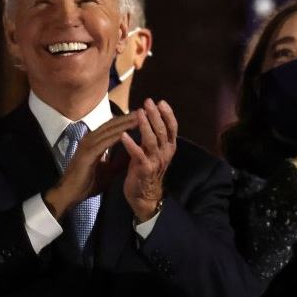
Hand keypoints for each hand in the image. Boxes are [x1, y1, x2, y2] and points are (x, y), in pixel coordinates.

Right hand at [45, 113, 137, 218]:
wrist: (70, 195)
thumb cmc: (87, 184)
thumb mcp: (108, 171)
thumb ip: (119, 162)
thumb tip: (132, 155)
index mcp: (94, 142)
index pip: (112, 127)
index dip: (126, 121)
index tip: (142, 116)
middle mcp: (90, 139)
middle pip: (112, 124)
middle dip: (128, 117)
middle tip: (144, 111)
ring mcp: (87, 144)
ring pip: (109, 130)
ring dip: (124, 124)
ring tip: (139, 117)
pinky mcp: (87, 153)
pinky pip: (104, 142)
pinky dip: (116, 137)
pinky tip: (126, 132)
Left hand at [121, 99, 177, 221]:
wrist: (143, 195)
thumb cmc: (147, 170)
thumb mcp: (154, 152)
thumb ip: (154, 136)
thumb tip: (149, 116)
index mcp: (169, 147)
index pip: (172, 128)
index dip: (168, 114)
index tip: (160, 101)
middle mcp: (165, 153)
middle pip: (162, 130)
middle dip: (155, 115)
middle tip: (148, 101)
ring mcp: (155, 161)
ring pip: (152, 140)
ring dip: (145, 125)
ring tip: (139, 112)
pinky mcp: (144, 169)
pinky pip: (138, 154)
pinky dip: (130, 144)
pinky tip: (123, 135)